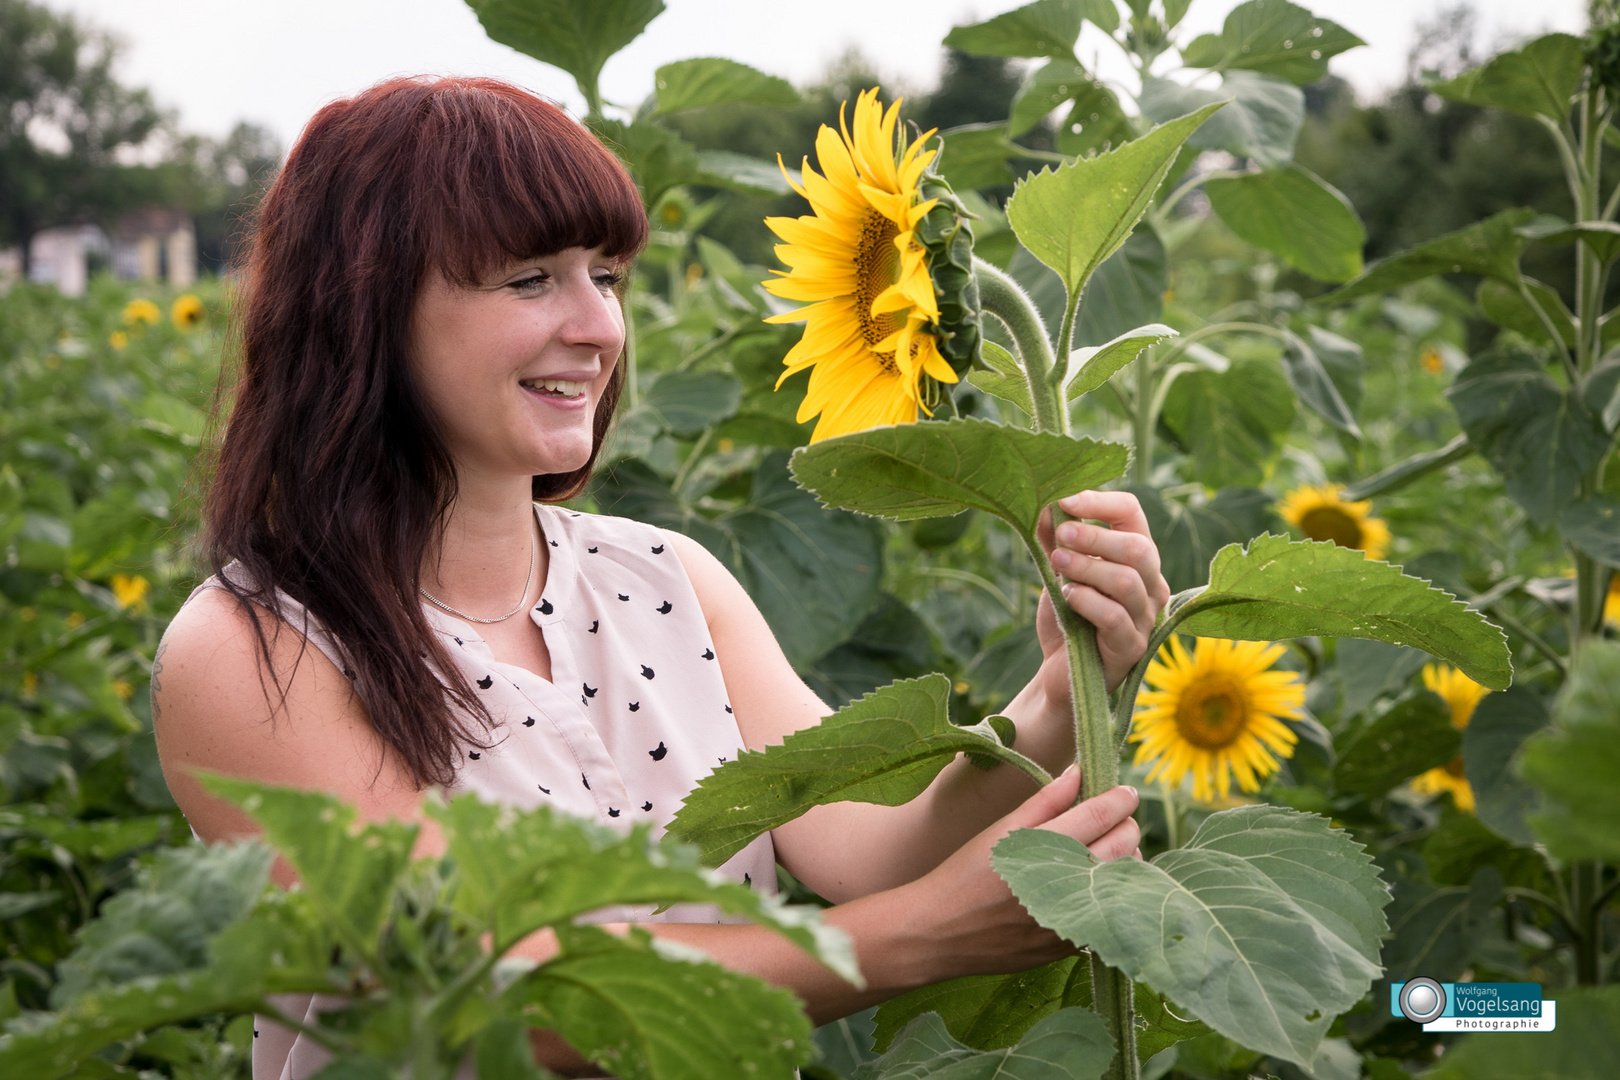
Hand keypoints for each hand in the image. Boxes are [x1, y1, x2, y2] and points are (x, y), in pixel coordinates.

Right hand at [899, 766, 1139, 983]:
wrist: (939, 933)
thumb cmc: (964, 875)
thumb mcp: (1000, 831)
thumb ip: (1045, 801)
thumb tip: (1079, 772)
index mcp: (1044, 848)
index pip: (1102, 815)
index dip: (1120, 800)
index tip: (1126, 793)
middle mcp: (1063, 884)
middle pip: (1123, 846)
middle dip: (1126, 827)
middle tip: (1114, 820)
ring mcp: (1070, 918)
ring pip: (1122, 881)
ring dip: (1121, 861)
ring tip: (1100, 851)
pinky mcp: (1070, 945)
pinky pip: (1106, 913)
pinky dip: (1106, 894)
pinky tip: (1087, 886)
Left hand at [1035, 490, 1170, 693]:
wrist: (1059, 669)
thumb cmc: (1067, 614)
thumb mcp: (1058, 570)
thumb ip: (1053, 537)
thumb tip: (1041, 500)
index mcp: (1137, 557)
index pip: (1133, 513)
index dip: (1101, 502)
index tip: (1064, 499)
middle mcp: (1151, 584)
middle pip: (1138, 548)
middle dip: (1094, 537)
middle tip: (1061, 536)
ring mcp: (1146, 618)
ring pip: (1127, 581)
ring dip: (1087, 567)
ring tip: (1057, 564)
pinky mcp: (1132, 647)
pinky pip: (1115, 617)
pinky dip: (1087, 601)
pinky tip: (1067, 598)